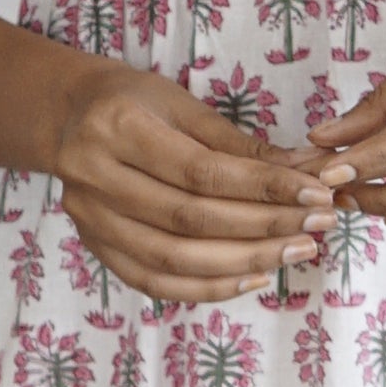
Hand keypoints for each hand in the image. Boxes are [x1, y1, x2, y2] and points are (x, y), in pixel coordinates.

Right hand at [53, 64, 348, 302]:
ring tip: (296, 251)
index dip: (262, 187)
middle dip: (263, 227)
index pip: (201, 170)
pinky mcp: (94, 248)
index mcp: (119, 127)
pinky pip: (154, 282)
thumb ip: (237, 144)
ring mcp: (91, 220)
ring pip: (174, 259)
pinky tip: (251, 279)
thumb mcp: (181, 103)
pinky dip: (206, 287)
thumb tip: (305, 170)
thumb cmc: (133, 99)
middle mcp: (96, 177)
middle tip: (318, 226)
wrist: (67, 115)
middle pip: (189, 219)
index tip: (315, 192)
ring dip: (243, 262)